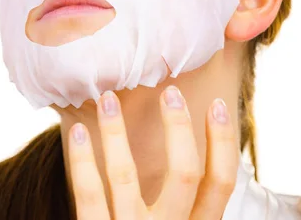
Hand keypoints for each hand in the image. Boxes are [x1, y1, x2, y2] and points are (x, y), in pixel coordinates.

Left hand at [68, 87, 238, 219]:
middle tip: (169, 92)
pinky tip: (77, 132)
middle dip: (178, 128)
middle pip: (183, 174)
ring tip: (106, 98)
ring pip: (126, 175)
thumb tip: (197, 167)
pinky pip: (88, 194)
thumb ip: (187, 212)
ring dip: (115, 131)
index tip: (217, 105)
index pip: (220, 184)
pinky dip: (82, 160)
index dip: (222, 142)